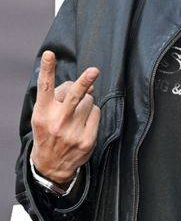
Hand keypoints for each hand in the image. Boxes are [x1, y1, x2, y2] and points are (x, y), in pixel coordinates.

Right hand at [30, 50, 100, 183]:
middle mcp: (57, 122)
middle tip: (94, 70)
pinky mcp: (87, 140)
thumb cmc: (49, 132)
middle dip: (84, 81)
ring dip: (86, 101)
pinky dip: (92, 114)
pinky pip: (96, 113)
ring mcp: (73, 132)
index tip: (49, 54)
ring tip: (77, 113)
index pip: (45, 87)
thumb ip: (60, 96)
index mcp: (43, 113)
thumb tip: (88, 83)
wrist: (51, 165)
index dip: (47, 69)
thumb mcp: (45, 114)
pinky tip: (83, 123)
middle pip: (74, 96)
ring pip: (89, 101)